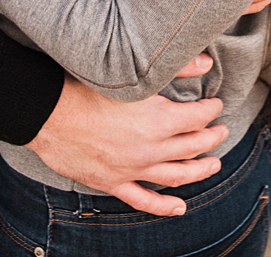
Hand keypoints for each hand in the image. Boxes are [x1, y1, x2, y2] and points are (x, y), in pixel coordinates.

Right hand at [27, 53, 227, 215]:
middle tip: (222, 131)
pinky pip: (144, 199)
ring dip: (199, 171)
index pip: (197, 117)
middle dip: (211, 138)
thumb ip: (175, 68)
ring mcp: (133, 169)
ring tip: (214, 164)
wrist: (49, 114)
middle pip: (193, 146)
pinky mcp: (114, 182)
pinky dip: (164, 206)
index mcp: (158, 120)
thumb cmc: (86, 88)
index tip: (216, 105)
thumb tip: (206, 63)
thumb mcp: (133, 75)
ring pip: (176, 175)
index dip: (210, 110)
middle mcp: (151, 148)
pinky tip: (179, 207)